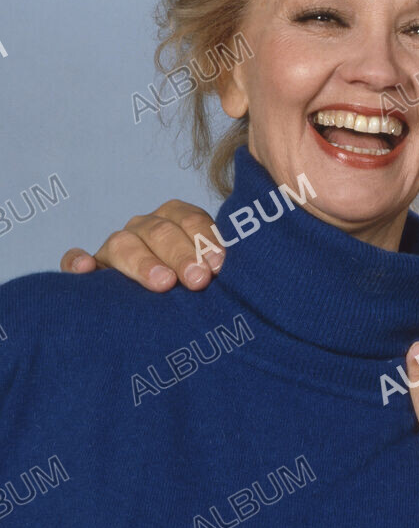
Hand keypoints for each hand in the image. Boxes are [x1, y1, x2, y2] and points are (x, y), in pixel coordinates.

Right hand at [59, 200, 218, 291]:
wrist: (164, 308)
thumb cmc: (196, 284)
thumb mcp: (210, 269)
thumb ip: (219, 262)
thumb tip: (234, 268)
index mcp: (175, 219)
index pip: (190, 219)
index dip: (205, 239)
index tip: (220, 265)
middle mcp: (144, 228)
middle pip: (160, 232)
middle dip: (181, 255)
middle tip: (199, 280)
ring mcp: (115, 247)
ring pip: (123, 244)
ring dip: (143, 262)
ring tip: (163, 283)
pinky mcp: (90, 269)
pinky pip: (75, 260)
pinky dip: (77, 262)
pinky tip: (87, 269)